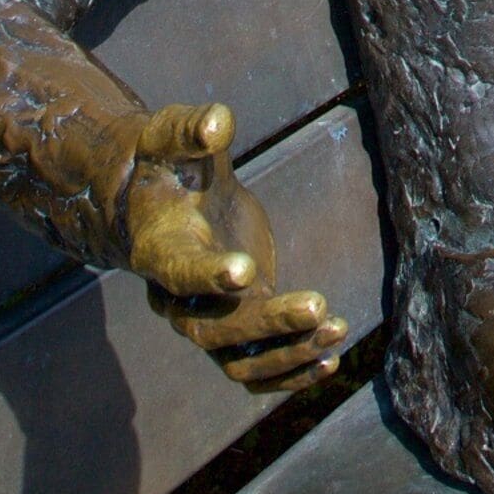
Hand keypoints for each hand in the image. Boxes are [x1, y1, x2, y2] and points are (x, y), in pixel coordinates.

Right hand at [119, 103, 348, 392]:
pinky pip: (254, 369)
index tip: (247, 269)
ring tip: (336, 331)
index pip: (178, 271)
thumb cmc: (166, 163)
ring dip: (288, 354)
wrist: (157, 202)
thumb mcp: (170, 137)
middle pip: (214, 329)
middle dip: (267, 324)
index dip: (208, 276)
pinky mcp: (234, 325)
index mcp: (159, 250)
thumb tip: (219, 121)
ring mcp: (204, 317)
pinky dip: (289, 372)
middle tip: (320, 306)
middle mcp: (174, 297)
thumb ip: (191, 130)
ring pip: (236, 361)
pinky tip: (330, 361)